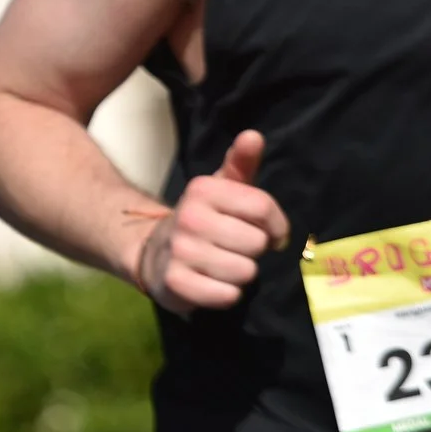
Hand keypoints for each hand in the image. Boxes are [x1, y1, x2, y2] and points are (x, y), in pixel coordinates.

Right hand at [130, 130, 288, 315]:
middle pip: (256, 243)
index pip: (262, 208)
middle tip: (236, 249)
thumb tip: (254, 135)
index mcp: (203, 190)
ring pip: (244, 272)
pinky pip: (226, 295)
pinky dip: (226, 294)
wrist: (154, 253)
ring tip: (223, 266)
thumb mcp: (221, 189)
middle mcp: (188, 217)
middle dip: (253, 251)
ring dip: (240, 274)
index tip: (271, 232)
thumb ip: (241, 163)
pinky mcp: (175, 283)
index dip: (276, 226)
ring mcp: (180, 250)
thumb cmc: (203, 219)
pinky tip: (213, 283)